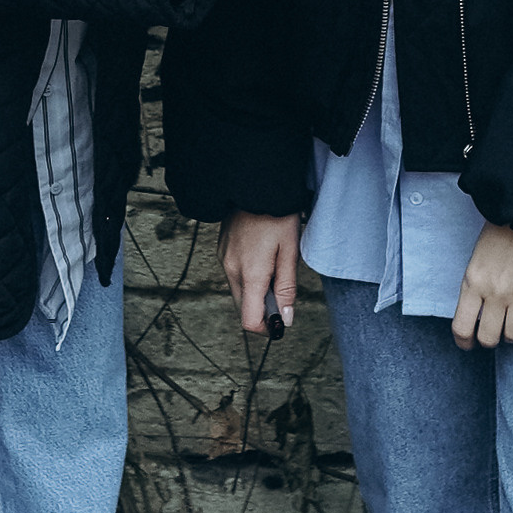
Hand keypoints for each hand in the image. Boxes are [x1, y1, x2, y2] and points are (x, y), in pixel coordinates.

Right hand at [223, 210, 301, 333]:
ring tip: (274, 268)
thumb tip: (285, 319)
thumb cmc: (277, 215)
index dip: (266, 328)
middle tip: (282, 292)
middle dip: (262, 310)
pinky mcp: (222, 250)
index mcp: (250, 274)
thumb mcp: (290, 252)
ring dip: (256, 292)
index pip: (249, 320)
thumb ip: (287, 288)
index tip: (280, 321)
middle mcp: (231, 270)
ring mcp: (223, 259)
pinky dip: (248, 277)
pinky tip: (262, 257)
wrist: (256, 185)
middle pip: (243, 308)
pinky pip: (234, 275)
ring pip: (239, 292)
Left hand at [452, 225, 512, 349]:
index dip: (464, 342)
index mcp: (473, 281)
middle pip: (489, 338)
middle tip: (494, 334)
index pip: (462, 327)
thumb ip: (475, 288)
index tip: (469, 344)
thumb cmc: (502, 234)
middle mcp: (496, 291)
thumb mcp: (477, 259)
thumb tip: (476, 317)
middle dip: (490, 341)